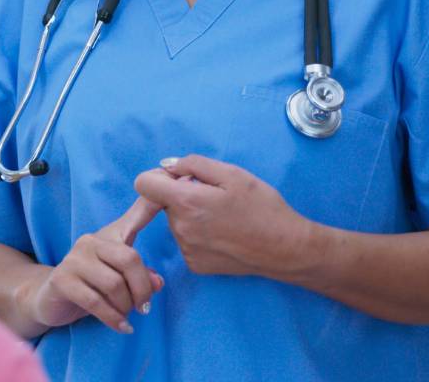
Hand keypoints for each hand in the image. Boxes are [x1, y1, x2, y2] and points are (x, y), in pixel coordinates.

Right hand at [23, 197, 164, 334]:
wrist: (50, 300)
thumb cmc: (90, 286)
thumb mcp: (118, 279)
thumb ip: (140, 277)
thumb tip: (158, 283)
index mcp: (108, 236)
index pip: (134, 218)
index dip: (150, 206)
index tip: (168, 188)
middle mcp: (90, 242)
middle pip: (129, 259)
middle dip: (142, 288)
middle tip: (144, 307)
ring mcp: (74, 259)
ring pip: (114, 283)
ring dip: (126, 306)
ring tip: (126, 315)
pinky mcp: (62, 280)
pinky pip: (95, 301)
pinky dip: (113, 318)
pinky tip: (123, 327)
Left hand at [134, 154, 316, 279]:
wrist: (284, 248)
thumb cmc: (262, 206)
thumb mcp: (232, 173)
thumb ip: (193, 164)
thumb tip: (166, 165)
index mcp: (186, 202)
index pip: (143, 184)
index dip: (159, 176)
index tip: (181, 177)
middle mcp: (180, 228)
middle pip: (163, 202)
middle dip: (182, 194)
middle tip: (215, 196)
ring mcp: (186, 249)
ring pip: (176, 221)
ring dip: (191, 214)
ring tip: (223, 216)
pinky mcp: (195, 264)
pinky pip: (186, 240)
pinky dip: (199, 234)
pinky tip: (224, 233)